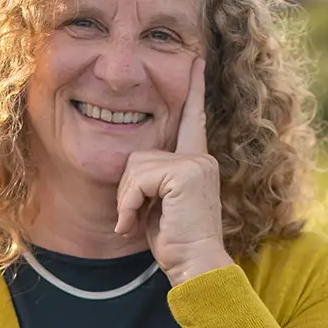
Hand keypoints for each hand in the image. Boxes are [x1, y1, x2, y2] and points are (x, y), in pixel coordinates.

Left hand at [115, 58, 234, 285]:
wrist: (197, 266)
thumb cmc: (177, 244)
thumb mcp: (160, 206)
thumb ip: (153, 182)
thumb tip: (131, 176)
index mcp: (196, 162)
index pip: (192, 120)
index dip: (193, 90)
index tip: (195, 60)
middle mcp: (200, 157)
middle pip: (139, 156)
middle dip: (127, 191)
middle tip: (134, 219)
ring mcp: (195, 163)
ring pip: (134, 167)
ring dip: (127, 201)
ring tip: (137, 223)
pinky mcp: (185, 173)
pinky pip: (138, 180)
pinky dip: (128, 205)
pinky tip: (134, 226)